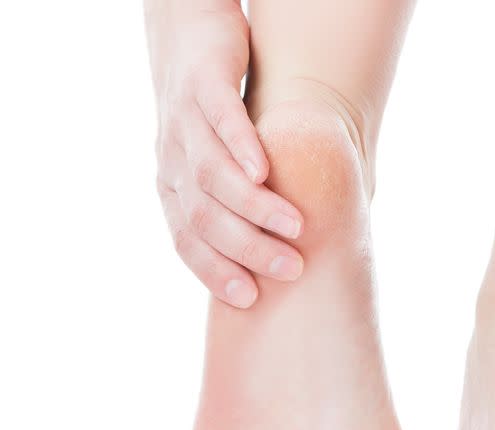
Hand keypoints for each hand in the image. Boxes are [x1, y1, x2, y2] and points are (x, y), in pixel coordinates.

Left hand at [144, 0, 303, 307]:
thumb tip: (293, 249)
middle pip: (203, 216)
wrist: (186, 37)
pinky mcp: (203, 84)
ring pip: (213, 174)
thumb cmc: (215, 115)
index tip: (251, 299)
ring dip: (254, 206)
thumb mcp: (216, 164)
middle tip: (290, 269)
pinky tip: (266, 169)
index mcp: (172, 187)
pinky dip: (242, 146)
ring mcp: (184, 121)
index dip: (215, 271)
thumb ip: (238, 204)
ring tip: (295, 227)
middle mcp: (171, 159)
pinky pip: (222, 119)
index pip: (186, 241)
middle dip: (246, 248)